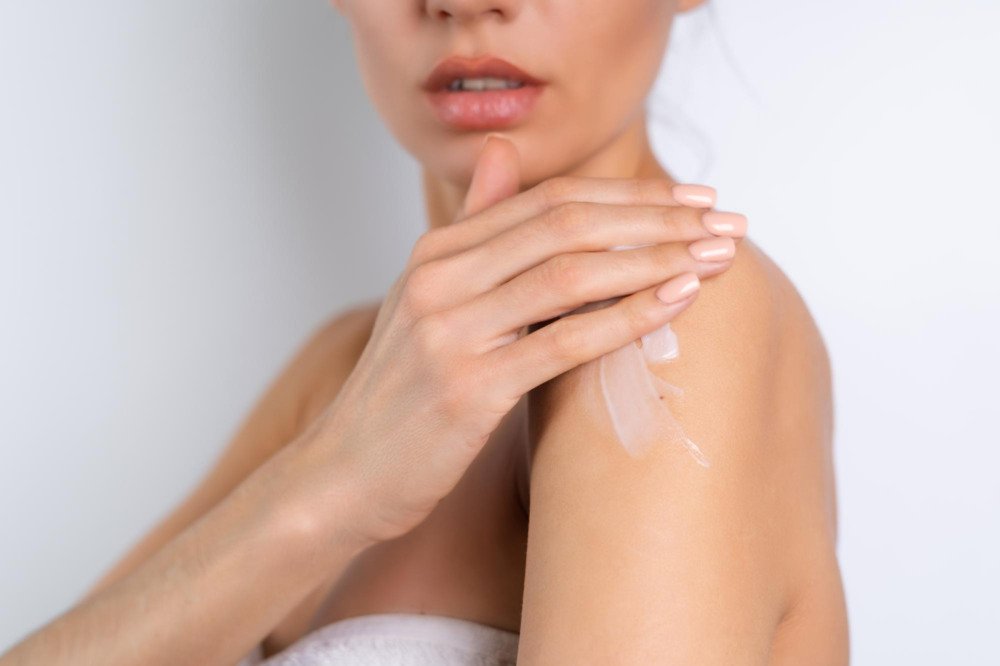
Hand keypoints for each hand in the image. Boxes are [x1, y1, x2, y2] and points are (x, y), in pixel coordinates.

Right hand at [280, 136, 746, 549]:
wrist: (344, 473)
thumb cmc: (401, 392)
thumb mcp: (430, 300)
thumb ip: (473, 228)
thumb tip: (500, 153)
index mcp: (436, 253)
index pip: (549, 201)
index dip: (631, 195)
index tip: (696, 199)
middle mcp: (439, 279)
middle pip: (567, 225)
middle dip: (658, 219)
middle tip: (727, 221)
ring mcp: (449, 332)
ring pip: (570, 274)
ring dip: (655, 259)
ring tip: (718, 256)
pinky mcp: (466, 389)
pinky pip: (561, 342)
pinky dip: (624, 317)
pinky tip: (675, 301)